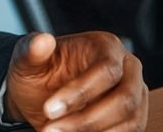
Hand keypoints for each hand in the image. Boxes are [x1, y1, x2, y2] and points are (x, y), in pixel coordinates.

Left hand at [4, 31, 146, 131]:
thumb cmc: (39, 73)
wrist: (42, 95)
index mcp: (106, 46)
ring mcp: (136, 96)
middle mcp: (128, 69)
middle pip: (125, 100)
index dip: (81, 92)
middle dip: (88, 121)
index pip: (106, 70)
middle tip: (50, 131)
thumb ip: (31, 50)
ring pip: (131, 123)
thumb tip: (42, 40)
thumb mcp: (27, 60)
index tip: (49, 110)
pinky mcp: (134, 120)